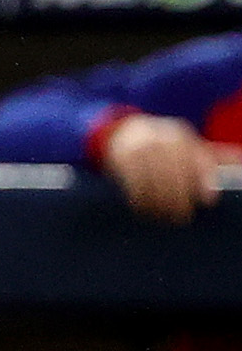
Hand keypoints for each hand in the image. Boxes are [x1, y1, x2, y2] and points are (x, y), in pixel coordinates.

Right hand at [99, 113, 232, 221]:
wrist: (126, 132)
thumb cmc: (166, 145)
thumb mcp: (190, 145)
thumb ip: (214, 156)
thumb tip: (241, 160)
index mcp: (181, 135)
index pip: (196, 158)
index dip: (204, 179)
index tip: (209, 201)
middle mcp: (160, 139)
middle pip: (172, 172)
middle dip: (178, 198)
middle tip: (182, 217)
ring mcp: (139, 147)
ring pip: (152, 180)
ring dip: (159, 203)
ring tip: (164, 217)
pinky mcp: (121, 158)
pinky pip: (132, 182)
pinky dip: (139, 199)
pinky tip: (144, 210)